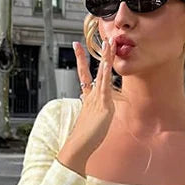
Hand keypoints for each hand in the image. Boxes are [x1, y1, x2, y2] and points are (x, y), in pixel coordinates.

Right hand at [56, 39, 116, 174]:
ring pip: (101, 75)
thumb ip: (96, 114)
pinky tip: (107, 64)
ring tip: (109, 43)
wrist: (78, 147)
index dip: (81, 60)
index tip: (76, 46)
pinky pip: (105, 87)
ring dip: (106, 58)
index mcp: (88, 99)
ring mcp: (96, 100)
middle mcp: (91, 96)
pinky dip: (106, 75)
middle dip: (97, 53)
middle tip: (100, 37)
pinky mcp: (102, 107)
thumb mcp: (93, 122)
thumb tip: (100, 112)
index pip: (84, 75)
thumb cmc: (86, 138)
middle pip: (93, 70)